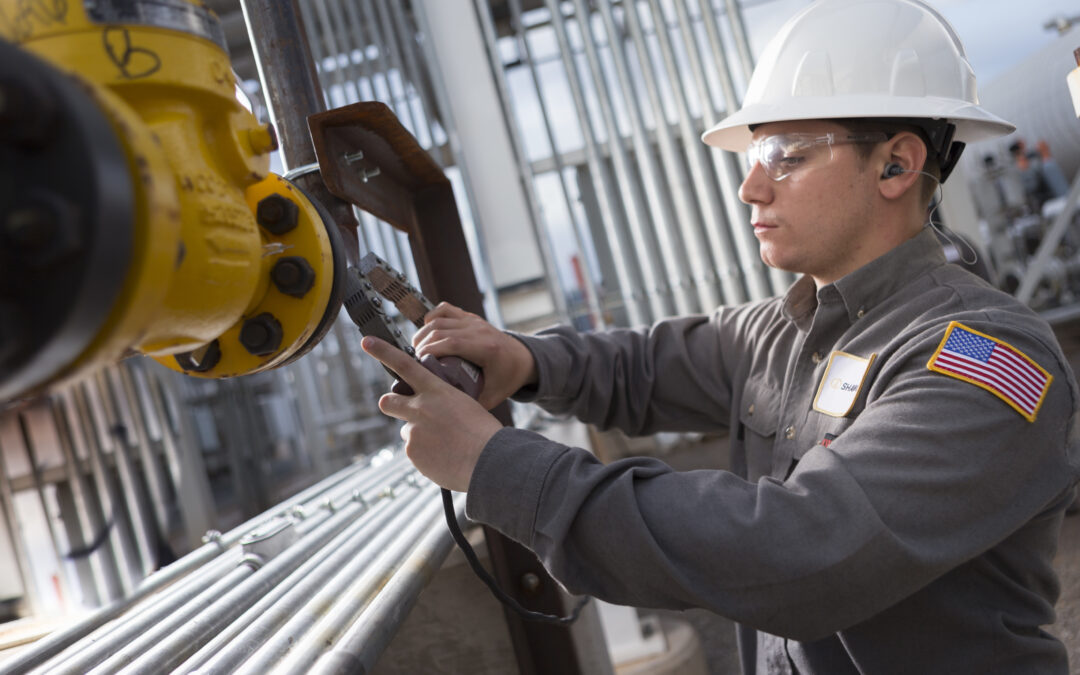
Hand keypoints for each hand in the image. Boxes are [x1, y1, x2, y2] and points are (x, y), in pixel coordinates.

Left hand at [361, 336, 502, 491]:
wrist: (488, 460)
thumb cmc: (483, 432)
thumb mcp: (465, 405)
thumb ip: (443, 403)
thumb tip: (434, 414)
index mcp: (437, 390)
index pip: (405, 365)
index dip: (383, 352)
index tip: (367, 342)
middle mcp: (420, 408)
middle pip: (388, 400)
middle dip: (392, 404)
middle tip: (403, 410)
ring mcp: (414, 431)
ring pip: (408, 431)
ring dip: (420, 436)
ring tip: (445, 444)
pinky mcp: (413, 453)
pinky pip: (415, 452)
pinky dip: (426, 455)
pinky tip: (445, 457)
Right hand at [412, 302, 536, 409]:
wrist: (524, 359)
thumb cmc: (507, 379)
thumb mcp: (492, 396)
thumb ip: (470, 403)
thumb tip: (444, 411)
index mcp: (487, 348)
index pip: (451, 343)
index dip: (430, 351)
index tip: (418, 364)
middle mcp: (480, 330)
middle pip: (441, 330)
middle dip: (422, 344)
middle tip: (413, 361)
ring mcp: (475, 321)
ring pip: (440, 319)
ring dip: (423, 333)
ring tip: (416, 350)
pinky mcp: (470, 317)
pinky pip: (446, 309)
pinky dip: (432, 317)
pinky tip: (427, 331)